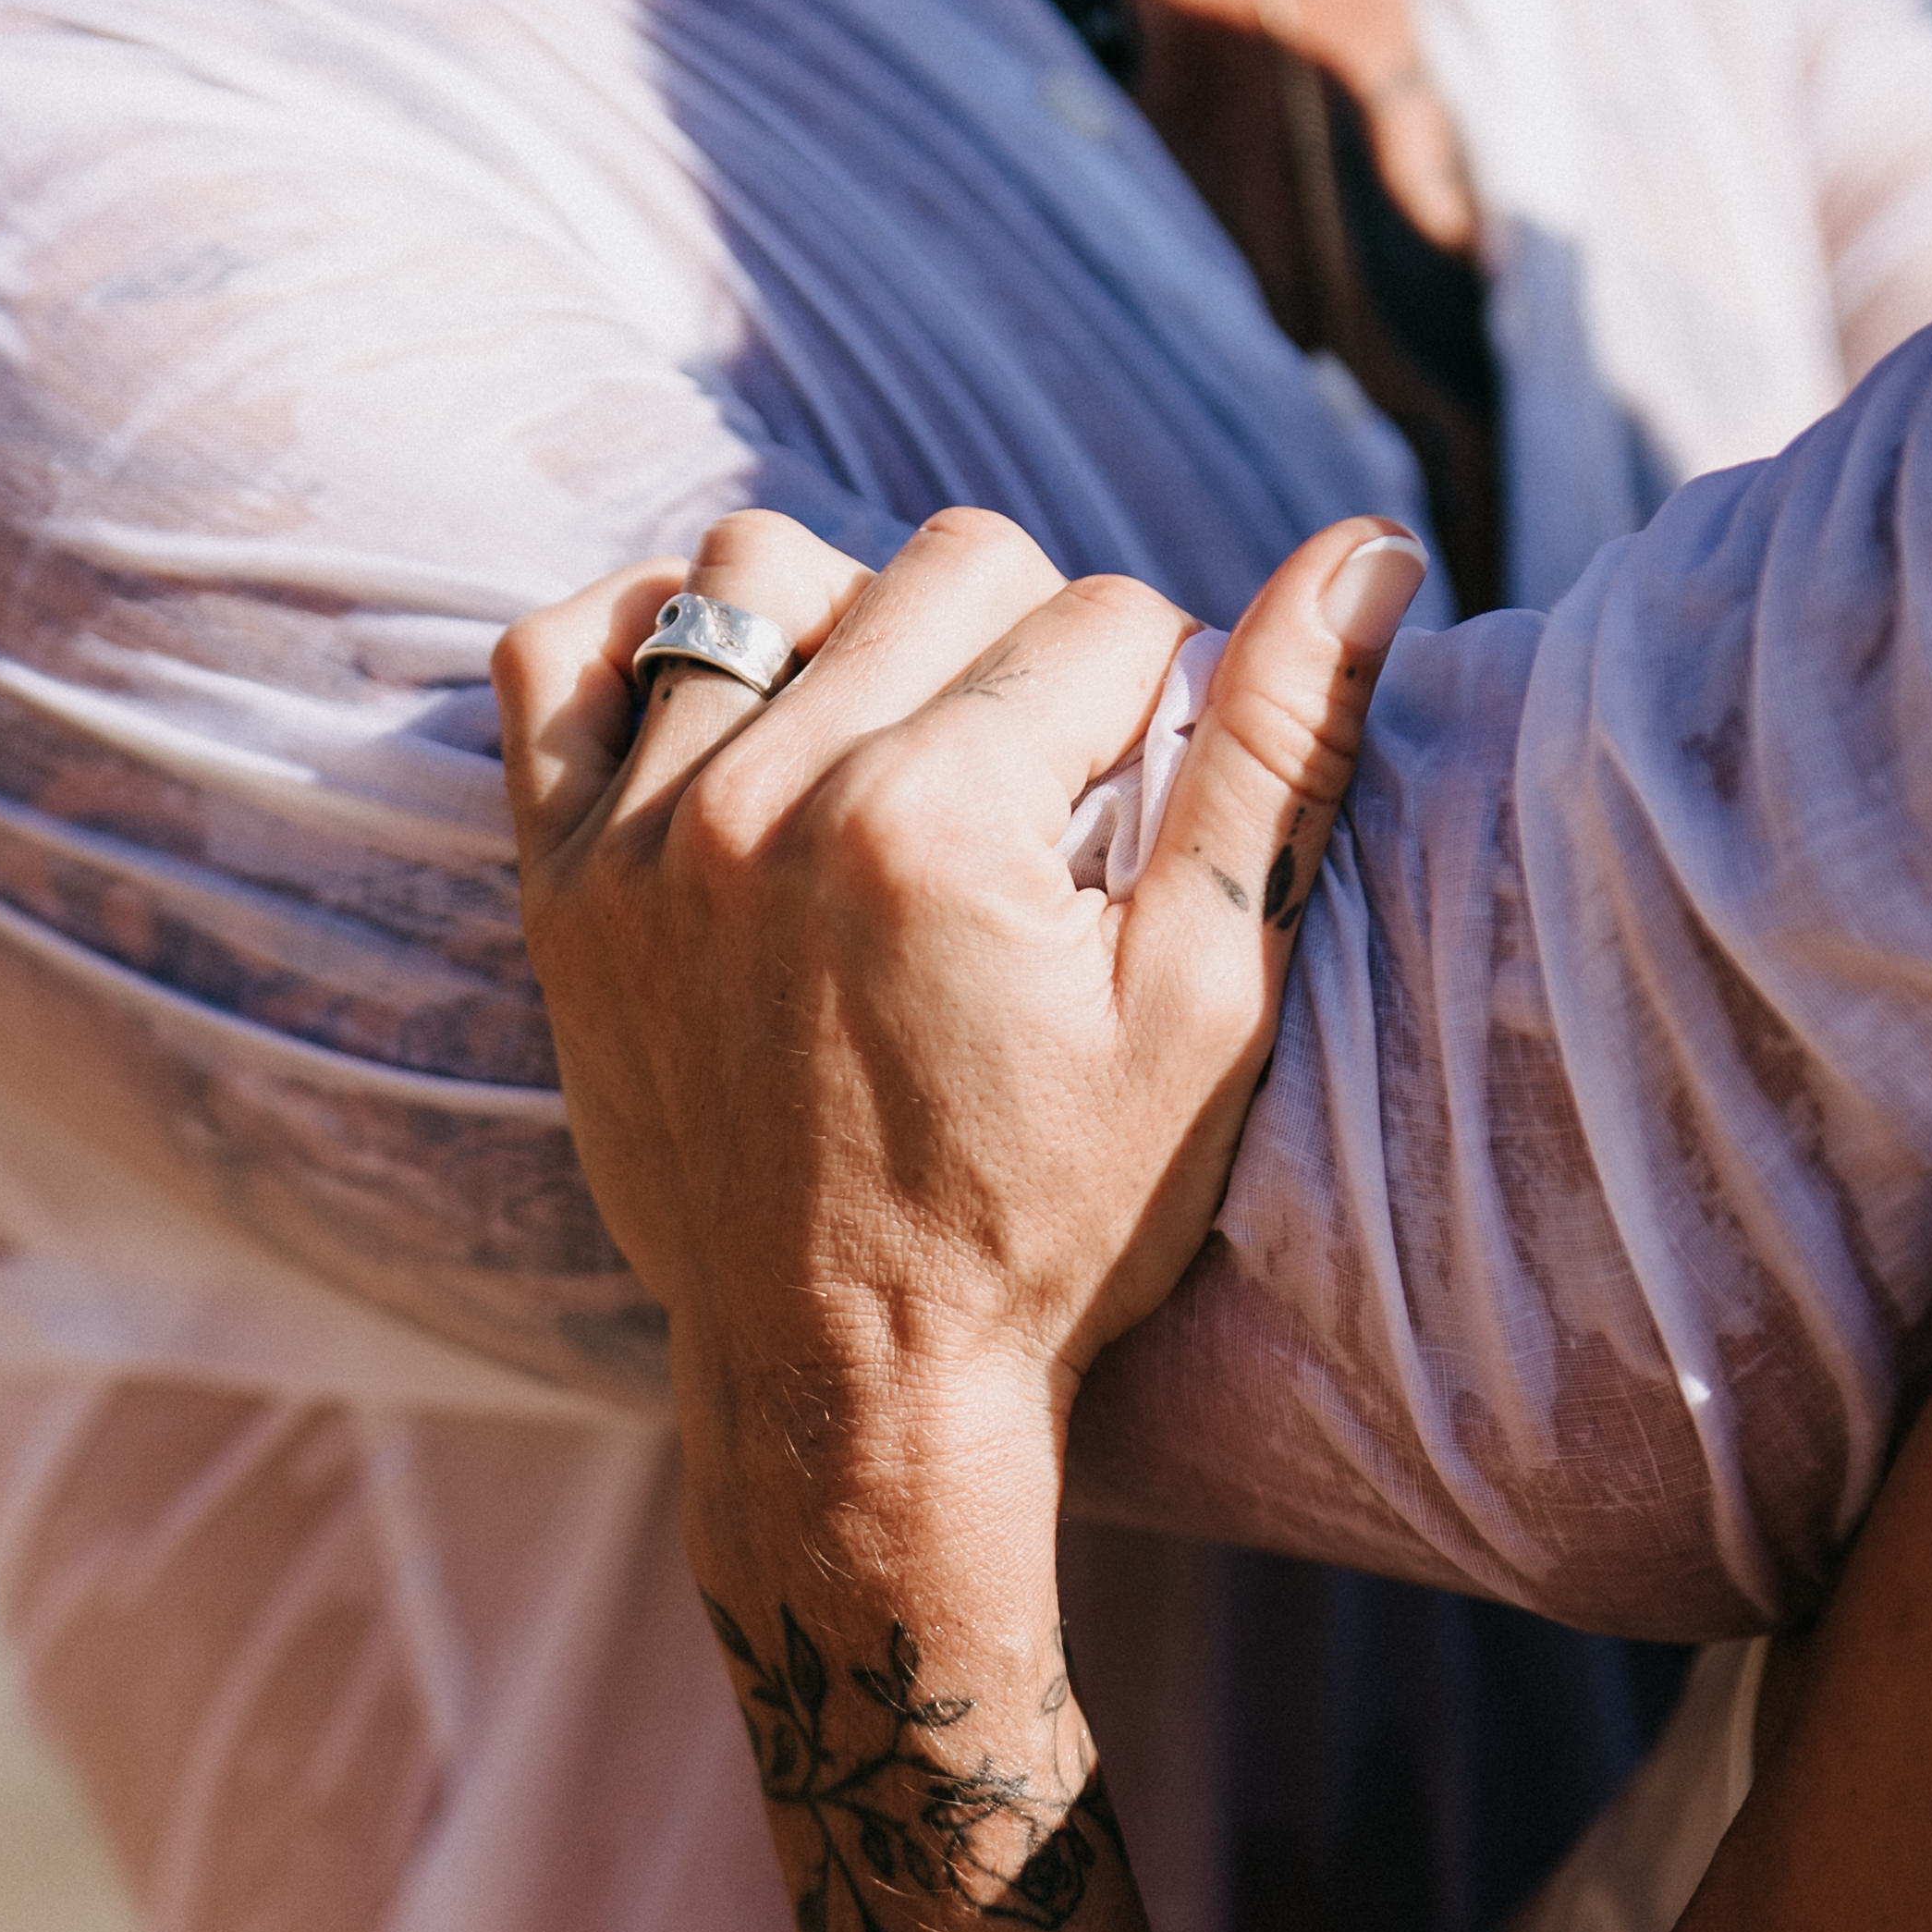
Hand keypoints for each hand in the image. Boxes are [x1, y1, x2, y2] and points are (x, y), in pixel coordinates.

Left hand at [491, 502, 1426, 1490]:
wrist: (851, 1379)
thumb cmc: (1051, 1217)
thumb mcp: (1204, 1004)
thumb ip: (1280, 761)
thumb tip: (1371, 553)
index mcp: (938, 818)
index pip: (1105, 617)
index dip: (1161, 699)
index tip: (1142, 805)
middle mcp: (769, 798)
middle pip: (949, 568)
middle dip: (1028, 651)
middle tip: (1036, 794)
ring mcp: (643, 837)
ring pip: (760, 571)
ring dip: (851, 621)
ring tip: (897, 743)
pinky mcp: (562, 884)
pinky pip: (560, 657)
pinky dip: (641, 642)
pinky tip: (729, 706)